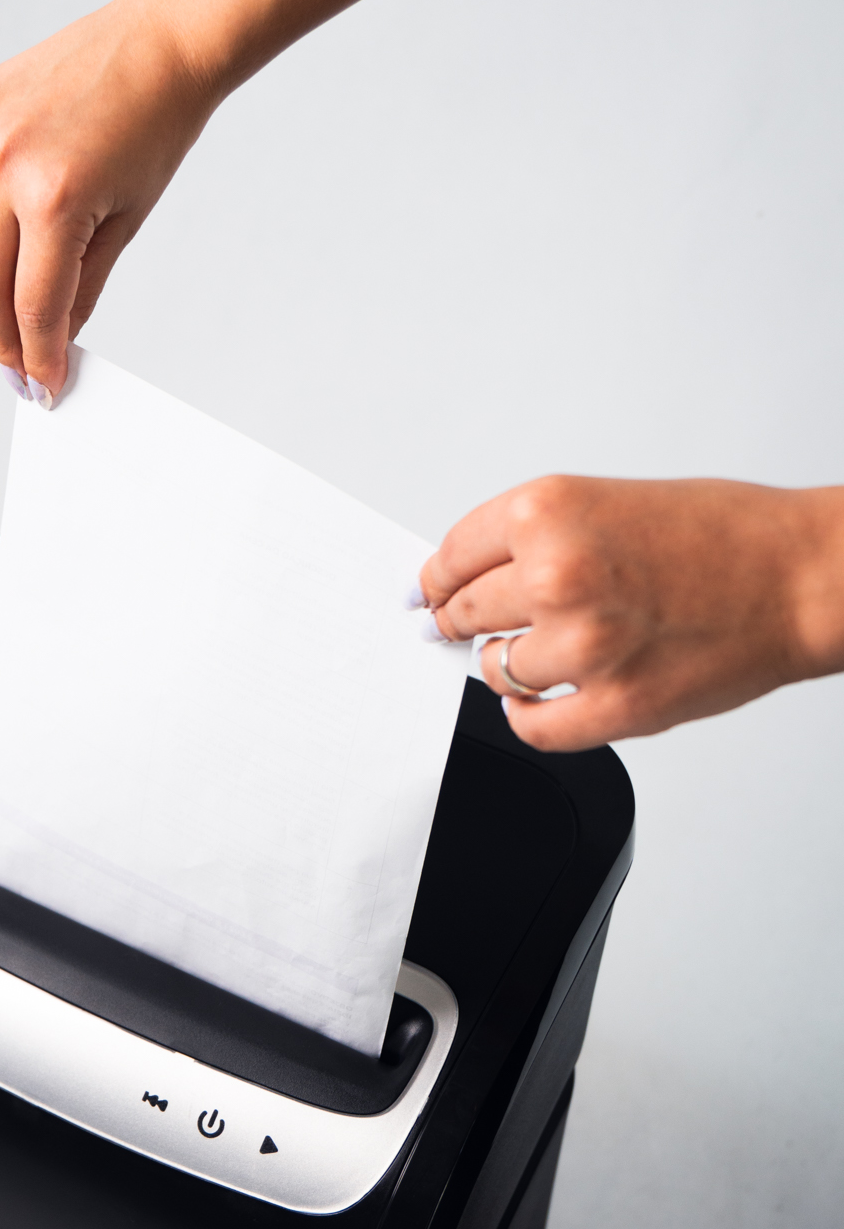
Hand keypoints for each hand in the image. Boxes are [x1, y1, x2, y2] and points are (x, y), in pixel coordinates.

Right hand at [0, 0, 215, 401]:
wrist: (164, 42)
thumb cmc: (157, 125)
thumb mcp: (127, 218)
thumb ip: (82, 283)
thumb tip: (51, 338)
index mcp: (57, 198)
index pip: (33, 304)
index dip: (36, 356)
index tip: (40, 386)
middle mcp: (7, 164)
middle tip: (9, 365)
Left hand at [417, 476, 843, 751]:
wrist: (800, 578)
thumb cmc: (723, 534)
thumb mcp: (606, 501)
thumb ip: (535, 537)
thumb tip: (466, 576)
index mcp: (548, 512)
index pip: (451, 556)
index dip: (437, 580)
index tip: (428, 595)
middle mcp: (558, 575)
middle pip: (463, 612)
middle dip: (463, 620)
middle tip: (464, 625)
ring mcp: (583, 647)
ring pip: (495, 669)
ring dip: (508, 664)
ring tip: (542, 650)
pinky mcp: (613, 706)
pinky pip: (533, 727)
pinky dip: (530, 716)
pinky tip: (543, 701)